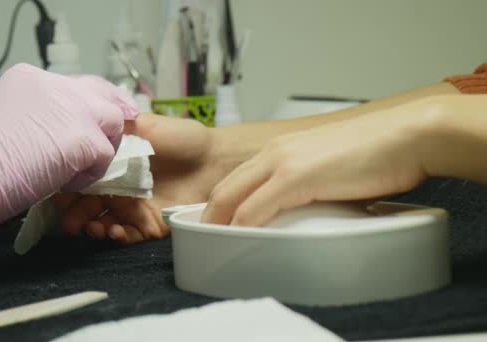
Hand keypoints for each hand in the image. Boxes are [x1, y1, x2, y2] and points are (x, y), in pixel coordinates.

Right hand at [0, 63, 136, 245]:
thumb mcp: (5, 118)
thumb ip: (36, 116)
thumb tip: (57, 132)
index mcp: (32, 78)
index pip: (76, 85)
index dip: (90, 105)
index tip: (95, 122)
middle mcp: (56, 85)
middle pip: (102, 94)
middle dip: (110, 118)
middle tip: (110, 141)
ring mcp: (74, 109)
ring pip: (113, 120)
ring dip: (102, 146)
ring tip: (80, 167)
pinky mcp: (85, 138)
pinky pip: (105, 155)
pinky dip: (91, 173)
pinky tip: (66, 182)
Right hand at [53, 113, 222, 243]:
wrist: (215, 158)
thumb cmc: (181, 138)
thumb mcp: (143, 125)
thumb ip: (113, 129)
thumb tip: (84, 126)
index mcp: (112, 167)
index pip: (80, 181)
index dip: (67, 189)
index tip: (59, 194)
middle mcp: (118, 190)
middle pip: (86, 207)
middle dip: (74, 216)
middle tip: (71, 220)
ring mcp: (133, 209)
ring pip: (103, 224)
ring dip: (93, 228)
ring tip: (93, 227)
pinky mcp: (151, 225)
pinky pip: (128, 236)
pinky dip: (117, 237)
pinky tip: (114, 231)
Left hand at [201, 98, 435, 225]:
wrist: (408, 136)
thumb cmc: (378, 154)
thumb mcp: (331, 170)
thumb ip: (309, 186)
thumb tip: (303, 210)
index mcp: (281, 150)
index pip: (237, 179)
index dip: (221, 204)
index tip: (216, 225)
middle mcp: (274, 153)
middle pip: (225, 188)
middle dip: (210, 216)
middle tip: (205, 240)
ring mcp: (283, 163)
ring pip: (232, 197)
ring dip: (219, 224)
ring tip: (214, 246)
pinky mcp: (296, 177)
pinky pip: (256, 207)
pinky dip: (242, 226)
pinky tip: (238, 240)